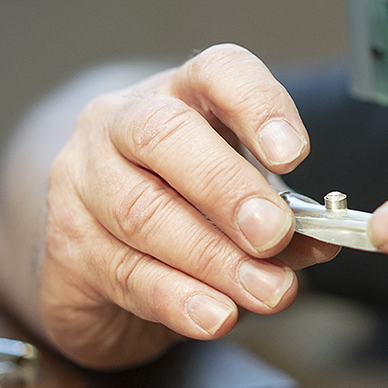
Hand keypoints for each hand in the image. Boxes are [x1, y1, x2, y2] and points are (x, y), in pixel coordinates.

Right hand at [40, 44, 338, 368]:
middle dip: (226, 188)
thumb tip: (322, 238)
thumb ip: (284, 218)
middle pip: (164, 135)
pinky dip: (178, 298)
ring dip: (213, 258)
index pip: (218, 72)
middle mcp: (120, 122)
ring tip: (266, 291)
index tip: (294, 154)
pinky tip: (215, 315)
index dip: (258, 106)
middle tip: (274, 233)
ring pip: (142, 212)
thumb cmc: (185, 211)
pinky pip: (124, 271)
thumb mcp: (241, 202)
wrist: (99, 263)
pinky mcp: (65, 246)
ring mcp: (81, 180)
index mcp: (182, 94)